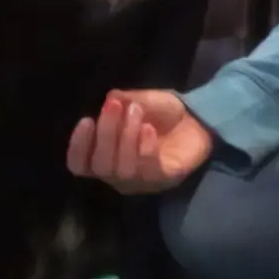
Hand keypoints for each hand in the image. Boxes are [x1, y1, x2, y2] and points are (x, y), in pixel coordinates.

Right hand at [67, 89, 213, 193]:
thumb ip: (124, 100)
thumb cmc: (163, 113)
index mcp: (107, 157)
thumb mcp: (141, 100)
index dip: (78, 147)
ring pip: (122, 169)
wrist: (200, 119)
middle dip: (105, 133)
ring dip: (126, 137)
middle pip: (100, 165)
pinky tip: (149, 129)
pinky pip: (149, 170)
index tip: (86, 120)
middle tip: (114, 106)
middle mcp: (119, 175)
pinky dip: (145, 148)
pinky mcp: (165, 179)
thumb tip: (110, 98)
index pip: (80, 164)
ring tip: (136, 111)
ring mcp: (142, 180)